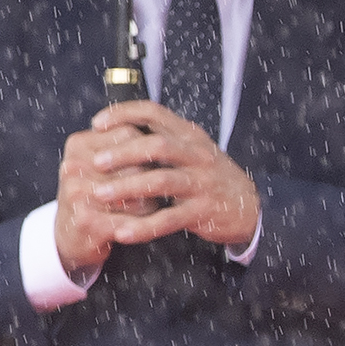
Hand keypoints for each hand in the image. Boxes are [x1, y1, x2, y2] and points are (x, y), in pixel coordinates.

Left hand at [55, 101, 260, 271]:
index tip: (97, 122)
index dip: (124, 114)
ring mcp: (202, 183)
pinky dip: (143, 227)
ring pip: (161, 181)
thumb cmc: (209, 176)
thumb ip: (162, 138)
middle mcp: (197, 155)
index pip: (154, 112)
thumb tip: (118, 128)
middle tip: (95, 162)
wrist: (249, 206)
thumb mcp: (191, 149)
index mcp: (190, 135)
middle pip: (157, 145)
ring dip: (127, 187)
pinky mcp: (203, 212)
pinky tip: (122, 233)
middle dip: (122, 153)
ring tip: (99, 194)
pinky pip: (169, 219)